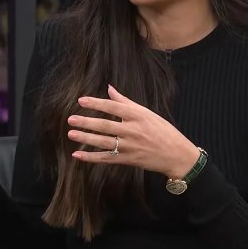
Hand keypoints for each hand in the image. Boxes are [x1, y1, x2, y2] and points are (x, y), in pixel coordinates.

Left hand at [67, 85, 200, 179]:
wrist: (176, 154)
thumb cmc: (163, 131)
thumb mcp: (147, 113)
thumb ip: (126, 102)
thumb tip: (110, 89)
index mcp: (138, 116)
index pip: (113, 107)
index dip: (96, 103)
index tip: (81, 100)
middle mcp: (133, 130)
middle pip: (105, 125)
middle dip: (87, 122)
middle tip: (71, 119)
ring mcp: (130, 146)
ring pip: (104, 142)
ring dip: (86, 139)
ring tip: (71, 134)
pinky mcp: (128, 160)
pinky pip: (106, 158)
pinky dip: (91, 158)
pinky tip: (78, 155)